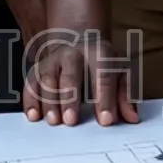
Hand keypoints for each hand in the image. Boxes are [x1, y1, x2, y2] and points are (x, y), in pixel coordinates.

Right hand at [23, 29, 139, 126]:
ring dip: (49, 100)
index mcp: (99, 53)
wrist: (78, 41)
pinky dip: (30, 100)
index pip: (103, 75)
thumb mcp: (120, 73)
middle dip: (70, 98)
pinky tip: (33, 116)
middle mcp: (73, 54)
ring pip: (47, 78)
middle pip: (70, 73)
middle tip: (71, 121)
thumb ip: (126, 95)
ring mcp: (53, 60)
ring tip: (53, 121)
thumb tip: (132, 117)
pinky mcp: (38, 70)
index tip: (106, 120)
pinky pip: (30, 83)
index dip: (105, 98)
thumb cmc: (102, 64)